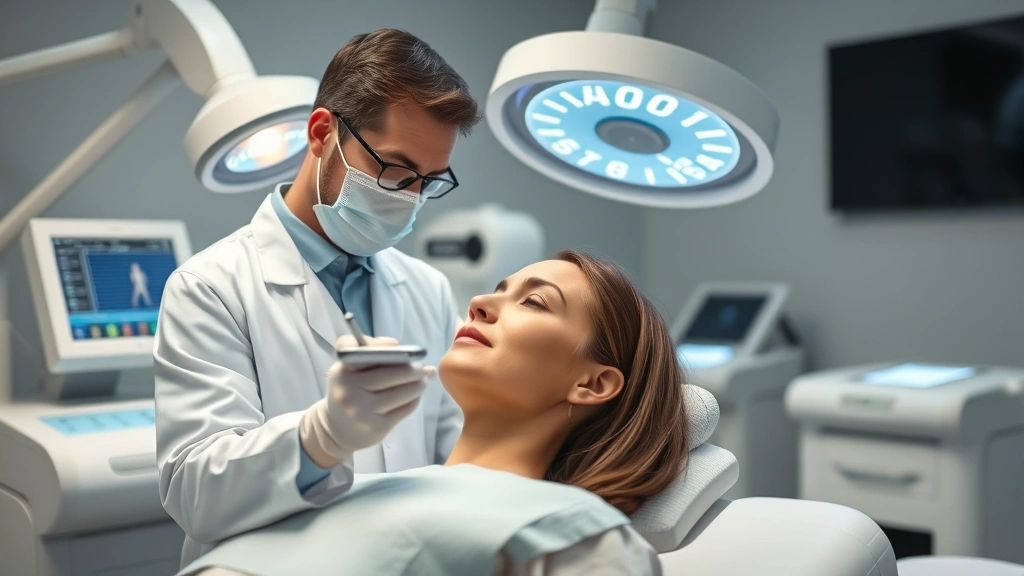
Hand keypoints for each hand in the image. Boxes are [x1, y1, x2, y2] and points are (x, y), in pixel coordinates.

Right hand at [300, 335, 433, 467]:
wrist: (337, 429)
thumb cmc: (349, 391)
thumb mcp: (348, 369)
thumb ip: (366, 350)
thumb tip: (395, 344)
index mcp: (341, 372)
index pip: (360, 353)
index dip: (382, 347)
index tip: (397, 346)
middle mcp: (348, 392)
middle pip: (390, 374)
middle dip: (412, 369)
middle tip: (422, 367)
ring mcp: (361, 412)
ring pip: (401, 393)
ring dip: (418, 385)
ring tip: (422, 380)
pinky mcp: (376, 427)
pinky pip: (404, 409)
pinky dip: (414, 400)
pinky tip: (415, 395)